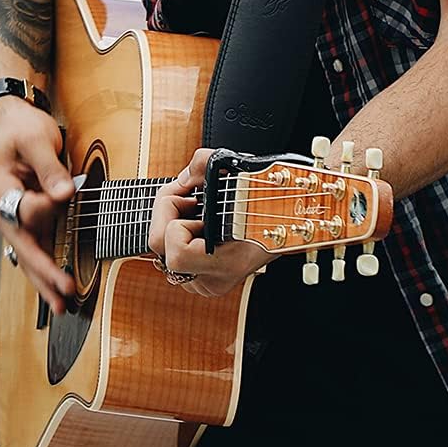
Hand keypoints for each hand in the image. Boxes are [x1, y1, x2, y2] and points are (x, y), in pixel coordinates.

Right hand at [0, 96, 77, 315]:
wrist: (11, 122)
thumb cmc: (23, 128)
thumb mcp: (36, 140)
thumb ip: (49, 168)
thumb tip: (64, 195)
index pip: (25, 210)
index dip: (46, 206)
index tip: (64, 192)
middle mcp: (1, 208)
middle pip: (22, 246)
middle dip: (44, 272)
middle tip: (64, 294)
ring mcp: (12, 217)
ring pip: (27, 255)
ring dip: (44, 281)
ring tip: (61, 306)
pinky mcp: (25, 220)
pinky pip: (34, 248)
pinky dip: (45, 269)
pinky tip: (55, 288)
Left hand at [148, 148, 268, 297]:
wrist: (288, 222)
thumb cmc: (268, 199)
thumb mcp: (238, 169)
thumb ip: (201, 163)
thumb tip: (183, 179)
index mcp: (224, 265)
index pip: (176, 253)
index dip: (175, 220)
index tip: (194, 200)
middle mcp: (212, 280)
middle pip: (159, 249)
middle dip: (168, 216)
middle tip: (190, 200)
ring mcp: (204, 283)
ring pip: (162, 253)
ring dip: (172, 225)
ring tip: (197, 213)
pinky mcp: (198, 280)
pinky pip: (170, 256)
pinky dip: (177, 236)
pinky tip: (196, 225)